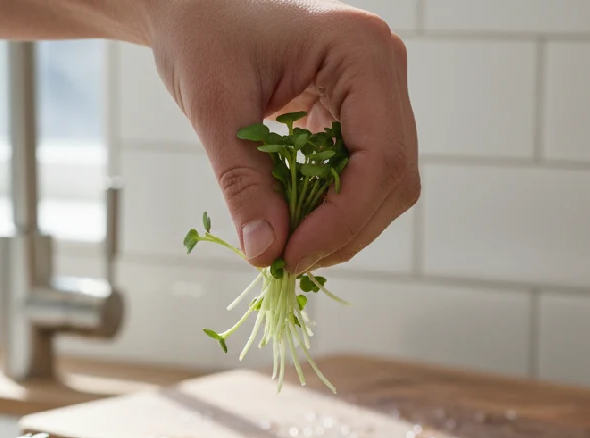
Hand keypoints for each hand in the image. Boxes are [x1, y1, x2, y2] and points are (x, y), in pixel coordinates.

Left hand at [147, 0, 419, 274]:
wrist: (196, 7)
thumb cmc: (202, 35)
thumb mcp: (215, 108)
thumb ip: (244, 182)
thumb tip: (267, 254)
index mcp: (360, 50)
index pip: (380, 157)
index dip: (343, 220)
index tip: (293, 257)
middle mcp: (385, 67)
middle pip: (393, 176)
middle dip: (344, 230)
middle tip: (286, 261)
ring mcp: (378, 90)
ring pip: (385, 183)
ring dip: (341, 226)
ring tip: (287, 246)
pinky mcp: (361, 110)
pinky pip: (364, 173)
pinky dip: (333, 207)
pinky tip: (295, 221)